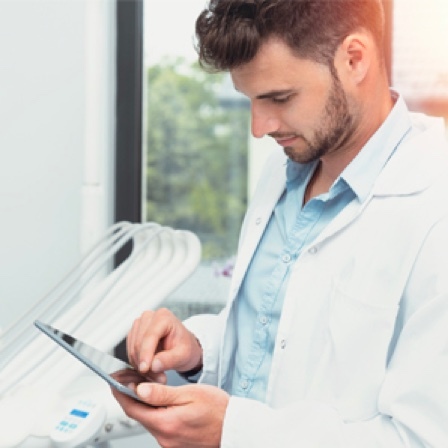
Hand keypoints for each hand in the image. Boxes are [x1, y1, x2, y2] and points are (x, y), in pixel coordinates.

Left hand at [112, 382, 228, 447]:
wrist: (235, 428)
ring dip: (142, 405)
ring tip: (142, 387)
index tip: (114, 380)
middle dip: (129, 397)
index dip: (120, 392)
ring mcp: (169, 443)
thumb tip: (140, 390)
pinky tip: (158, 403)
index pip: (133, 408)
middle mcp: (164, 437)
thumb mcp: (190, 394)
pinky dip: (154, 413)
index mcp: (166, 423)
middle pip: (138, 415)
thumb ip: (163, 393)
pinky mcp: (175, 445)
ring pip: (148, 420)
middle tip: (126, 379)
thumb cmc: (218, 409)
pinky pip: (158, 427)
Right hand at [127, 308, 202, 379]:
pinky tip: (149, 370)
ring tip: (155, 376)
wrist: (184, 348)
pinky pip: (130, 352)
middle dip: (144, 363)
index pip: (150, 336)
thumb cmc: (186, 348)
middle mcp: (149, 317)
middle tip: (156, 378)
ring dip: (140, 366)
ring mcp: (140, 324)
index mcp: (164, 317)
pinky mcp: (134, 334)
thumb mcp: (183, 355)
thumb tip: (153, 365)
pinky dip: (137, 364)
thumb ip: (169, 359)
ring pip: (132, 349)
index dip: (146, 354)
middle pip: (139, 343)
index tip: (144, 369)